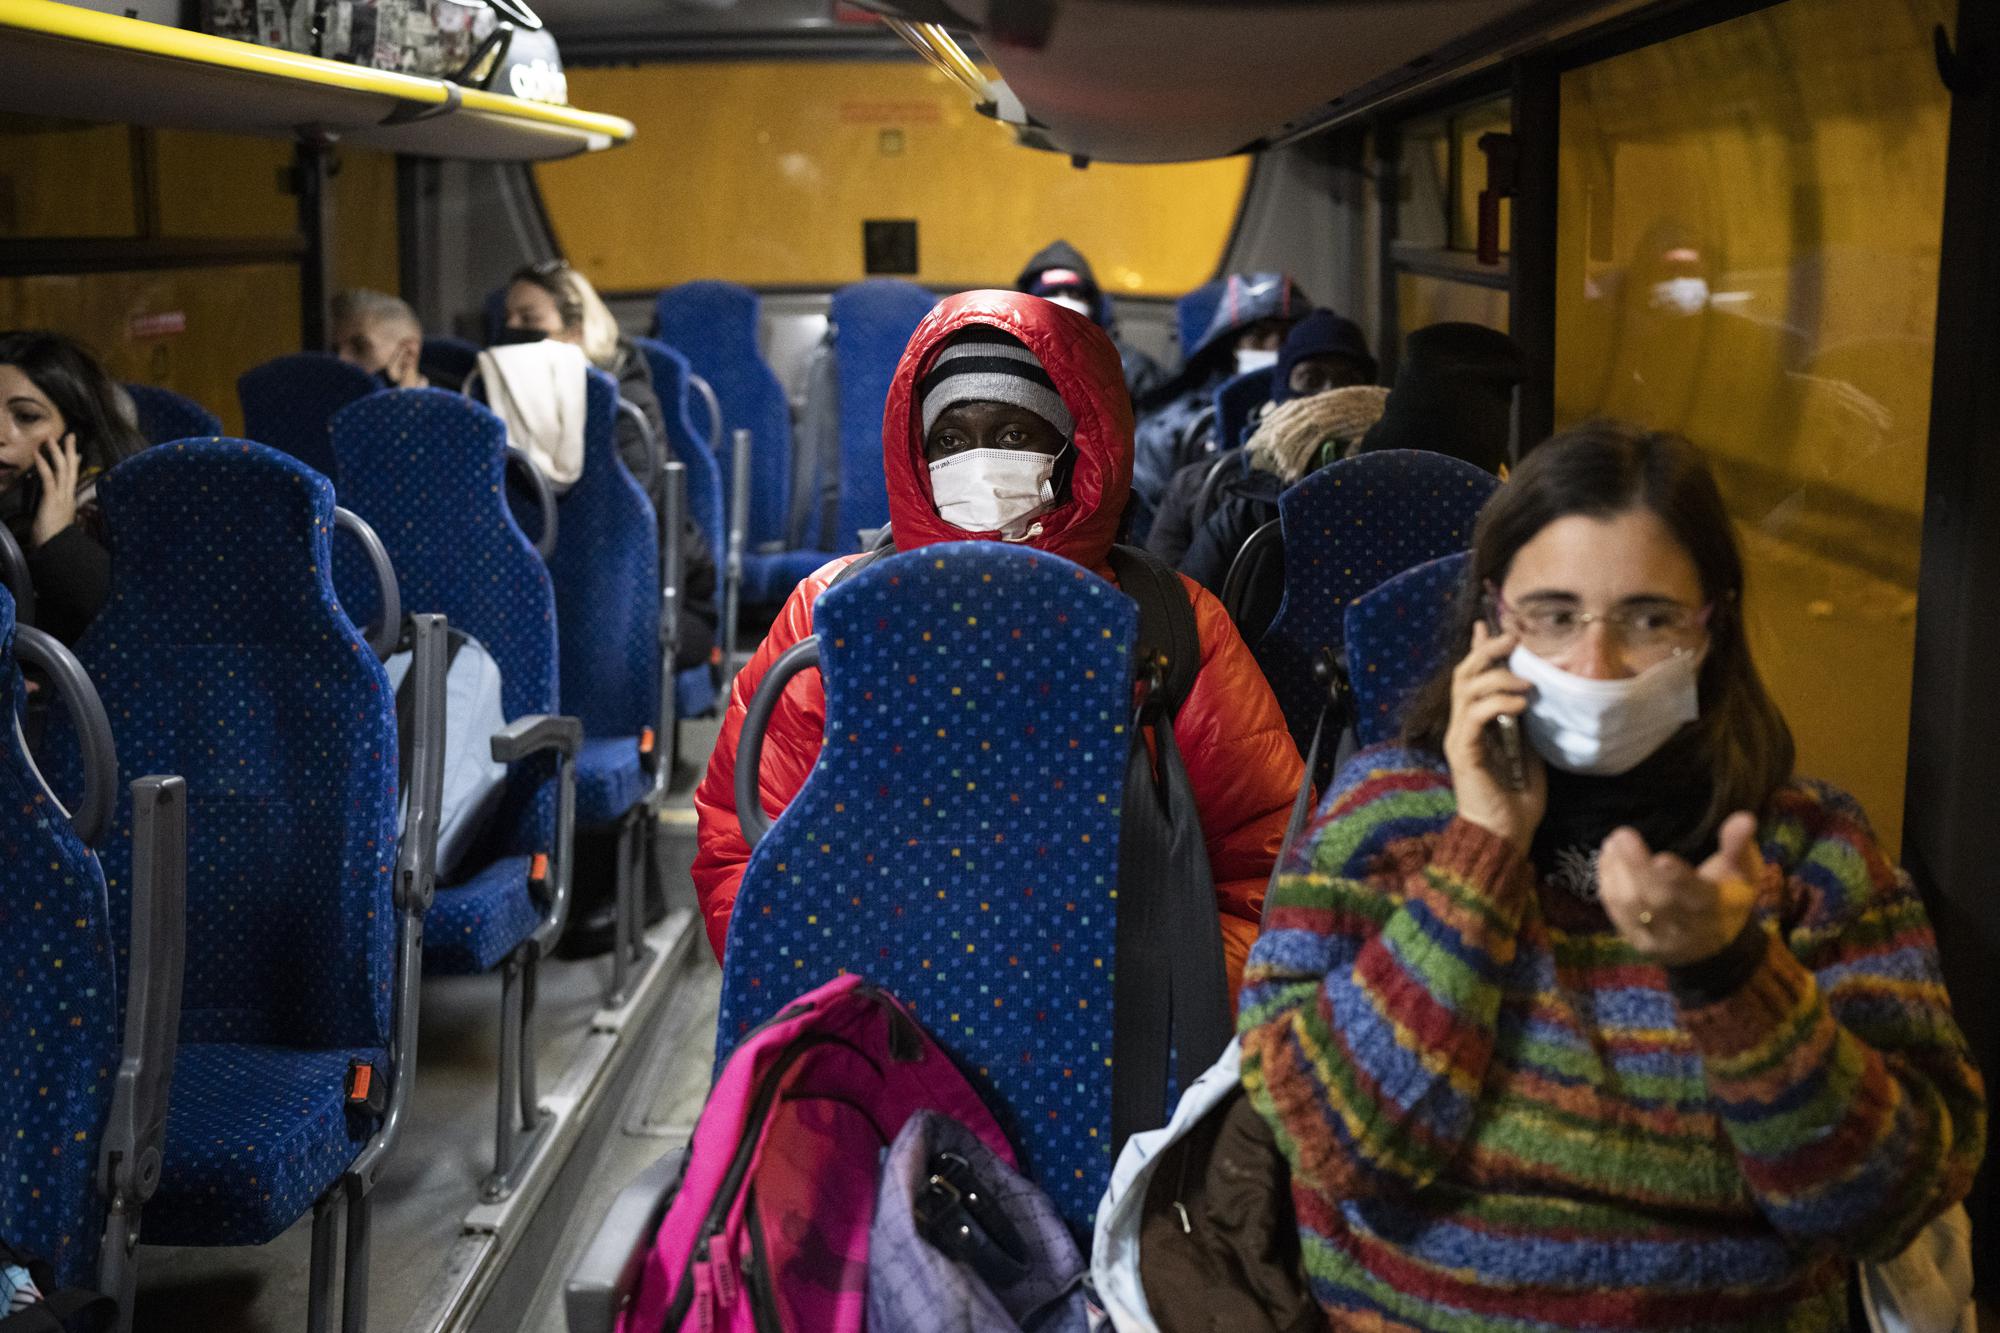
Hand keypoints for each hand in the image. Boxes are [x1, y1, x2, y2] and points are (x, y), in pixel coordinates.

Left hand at [29, 432, 80, 546]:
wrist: (57, 548)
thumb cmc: (55, 537)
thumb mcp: (57, 520)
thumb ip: (58, 510)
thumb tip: (59, 505)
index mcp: (69, 500)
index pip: (73, 477)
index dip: (74, 463)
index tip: (75, 451)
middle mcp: (68, 495)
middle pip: (71, 469)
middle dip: (70, 451)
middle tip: (70, 435)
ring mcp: (61, 497)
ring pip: (61, 470)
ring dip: (56, 453)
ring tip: (50, 438)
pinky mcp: (52, 500)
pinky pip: (48, 479)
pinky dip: (44, 465)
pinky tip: (38, 454)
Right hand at [1444, 621, 1545, 854]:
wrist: (1505, 833)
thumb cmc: (1517, 798)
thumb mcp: (1528, 750)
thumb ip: (1524, 723)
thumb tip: (1534, 694)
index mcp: (1476, 724)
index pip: (1472, 677)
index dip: (1479, 649)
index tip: (1488, 624)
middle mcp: (1462, 726)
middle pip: (1464, 675)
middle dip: (1487, 651)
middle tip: (1513, 639)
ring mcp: (1460, 738)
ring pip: (1466, 689)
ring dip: (1496, 677)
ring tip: (1524, 682)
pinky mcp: (1463, 751)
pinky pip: (1474, 716)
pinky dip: (1496, 703)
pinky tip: (1518, 703)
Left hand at [1598, 811, 1761, 964]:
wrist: (1712, 945)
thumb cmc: (1728, 896)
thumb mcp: (1743, 872)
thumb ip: (1738, 846)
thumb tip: (1744, 818)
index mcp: (1715, 908)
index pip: (1695, 895)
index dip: (1677, 879)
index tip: (1661, 858)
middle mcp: (1685, 928)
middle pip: (1656, 900)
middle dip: (1637, 867)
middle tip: (1622, 835)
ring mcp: (1658, 938)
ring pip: (1630, 906)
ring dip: (1617, 871)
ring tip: (1614, 842)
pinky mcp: (1636, 939)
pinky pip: (1615, 911)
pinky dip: (1608, 882)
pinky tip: (1609, 858)